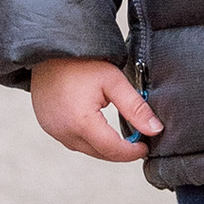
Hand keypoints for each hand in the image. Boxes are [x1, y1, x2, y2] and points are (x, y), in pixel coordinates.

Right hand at [29, 58, 159, 160]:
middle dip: (120, 152)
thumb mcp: (114, 81)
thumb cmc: (80, 63)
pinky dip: (89, 141)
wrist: (49, 51)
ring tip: (120, 137)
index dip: (132, 152)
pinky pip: (72, 142)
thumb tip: (155, 129)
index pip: (112, 150)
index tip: (145, 146)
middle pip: (100, 153)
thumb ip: (136, 108)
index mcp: (81, 122)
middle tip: (137, 142)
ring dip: (104, 148)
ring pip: (86, 150)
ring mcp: (54, 131)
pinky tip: (98, 130)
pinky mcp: (48, 127)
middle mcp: (64, 132)